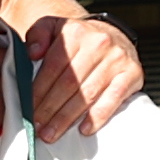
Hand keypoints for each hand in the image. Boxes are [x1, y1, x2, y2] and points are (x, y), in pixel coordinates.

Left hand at [22, 12, 145, 135]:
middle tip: (37, 128)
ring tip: (52, 133)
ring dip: (67, 117)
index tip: (27, 109)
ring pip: (87, 94)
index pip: (53, 67)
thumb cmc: (77, 38)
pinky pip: (114, 98)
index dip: (38, 91)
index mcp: (75, 32)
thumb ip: (38, 35)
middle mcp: (98, 43)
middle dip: (50, 109)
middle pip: (69, 84)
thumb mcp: (52, 27)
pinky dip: (98, 116)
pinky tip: (84, 129)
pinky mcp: (132, 72)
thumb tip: (33, 53)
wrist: (111, 33)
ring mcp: (117, 58)